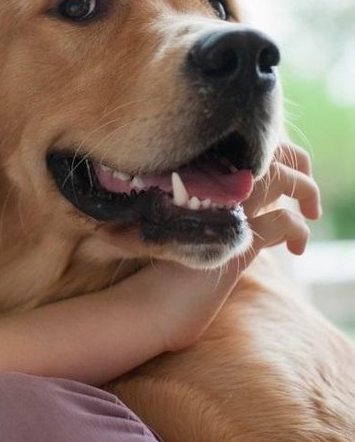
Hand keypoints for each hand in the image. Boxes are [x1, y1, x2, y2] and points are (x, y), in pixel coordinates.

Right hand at [141, 141, 319, 351]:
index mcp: (192, 180)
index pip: (239, 151)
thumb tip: (238, 209)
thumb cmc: (158, 277)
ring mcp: (221, 209)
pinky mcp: (236, 238)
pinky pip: (282, 221)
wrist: (144, 304)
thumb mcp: (180, 234)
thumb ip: (203, 214)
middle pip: (263, 155)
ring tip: (311, 211)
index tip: (279, 171)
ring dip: (305, 191)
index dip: (266, 155)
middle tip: (305, 189)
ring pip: (280, 179)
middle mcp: (207, 187)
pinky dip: (297, 230)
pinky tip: (296, 247)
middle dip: (296, 165)